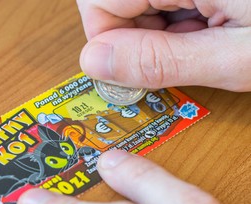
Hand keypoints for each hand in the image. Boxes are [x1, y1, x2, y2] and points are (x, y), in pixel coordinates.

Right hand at [77, 0, 250, 90]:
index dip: (108, 40)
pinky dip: (182, 16)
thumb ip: (161, 61)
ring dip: (164, 27)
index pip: (96, 0)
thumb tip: (96, 63)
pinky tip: (213, 22)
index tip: (136, 66)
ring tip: (210, 35)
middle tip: (186, 50)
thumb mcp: (238, 57)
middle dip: (139, 34)